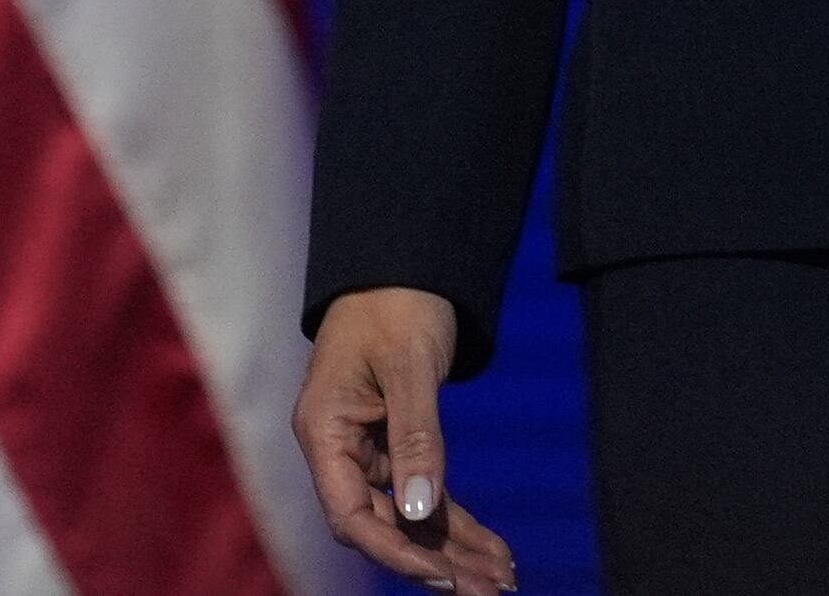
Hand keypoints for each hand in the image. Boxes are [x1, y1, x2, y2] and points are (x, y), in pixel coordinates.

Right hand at [297, 286, 516, 591]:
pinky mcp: (395, 445)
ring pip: (410, 516)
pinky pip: (426, 494)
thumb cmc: (397, 304)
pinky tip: (493, 550)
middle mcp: (339, 450)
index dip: (394, 550)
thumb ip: (415, 437)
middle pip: (383, 524)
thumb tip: (421, 510)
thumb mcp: (409, 366)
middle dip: (436, 561)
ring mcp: (367, 451)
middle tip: (491, 589)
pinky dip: (458, 522)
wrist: (404, 265)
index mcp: (324, 432)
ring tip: (504, 579)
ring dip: (455, 550)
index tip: (443, 576)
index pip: (349, 514)